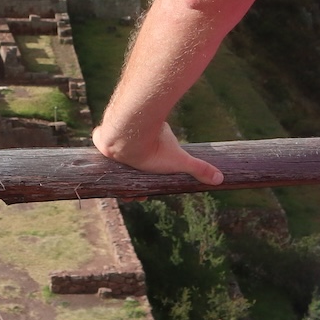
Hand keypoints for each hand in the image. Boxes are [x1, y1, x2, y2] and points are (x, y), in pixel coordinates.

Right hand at [92, 119, 223, 186]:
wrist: (130, 129)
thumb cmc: (153, 148)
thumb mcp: (179, 158)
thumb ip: (198, 168)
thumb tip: (220, 179)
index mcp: (132, 177)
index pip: (131, 190)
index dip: (137, 190)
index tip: (143, 189)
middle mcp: (117, 166)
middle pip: (121, 169)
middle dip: (128, 166)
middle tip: (138, 159)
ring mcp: (106, 151)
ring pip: (110, 151)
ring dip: (118, 149)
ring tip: (129, 143)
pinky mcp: (101, 135)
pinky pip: (99, 137)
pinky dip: (103, 135)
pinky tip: (108, 131)